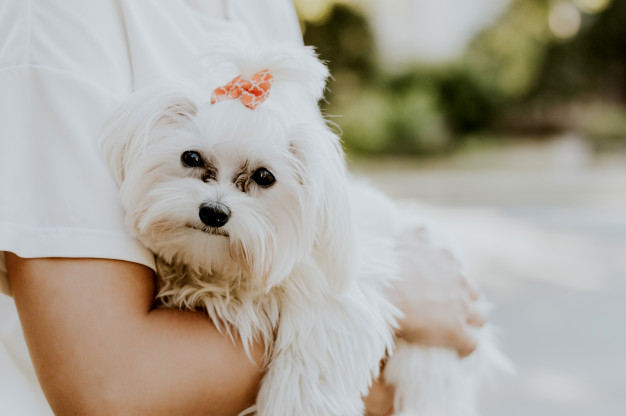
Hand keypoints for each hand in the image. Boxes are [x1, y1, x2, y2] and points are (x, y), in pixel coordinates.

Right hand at [388, 225, 486, 356]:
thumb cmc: (392, 268)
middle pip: (474, 294)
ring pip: (479, 318)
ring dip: (472, 324)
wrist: (388, 291)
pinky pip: (472, 344)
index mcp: (447, 262)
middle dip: (467, 302)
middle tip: (454, 310)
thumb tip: (422, 227)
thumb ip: (415, 236)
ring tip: (462, 332)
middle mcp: (460, 282)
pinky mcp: (458, 331)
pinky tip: (460, 353)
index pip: (459, 272)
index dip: (453, 283)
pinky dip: (467, 349)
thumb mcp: (404, 244)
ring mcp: (461, 307)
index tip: (445, 290)